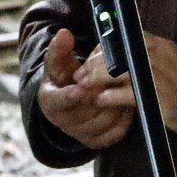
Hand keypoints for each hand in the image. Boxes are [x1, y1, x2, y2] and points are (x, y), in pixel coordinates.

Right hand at [37, 28, 134, 149]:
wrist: (70, 97)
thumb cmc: (64, 76)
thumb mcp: (59, 61)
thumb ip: (61, 48)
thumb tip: (64, 34)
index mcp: (49, 101)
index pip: (58, 101)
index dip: (70, 95)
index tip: (81, 87)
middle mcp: (62, 122)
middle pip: (85, 111)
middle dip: (100, 94)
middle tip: (115, 80)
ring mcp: (79, 134)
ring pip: (103, 122)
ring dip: (116, 105)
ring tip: (124, 89)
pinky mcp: (95, 142)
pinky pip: (114, 133)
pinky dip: (124, 119)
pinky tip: (127, 104)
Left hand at [86, 31, 176, 138]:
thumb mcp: (168, 59)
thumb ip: (145, 52)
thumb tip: (117, 50)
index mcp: (157, 44)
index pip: (121, 38)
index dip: (101, 49)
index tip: (91, 58)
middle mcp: (154, 55)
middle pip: (113, 54)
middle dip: (92, 64)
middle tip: (79, 75)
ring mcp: (153, 76)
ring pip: (114, 72)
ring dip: (94, 80)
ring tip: (84, 87)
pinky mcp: (153, 96)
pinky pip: (122, 94)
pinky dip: (108, 97)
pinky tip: (100, 100)